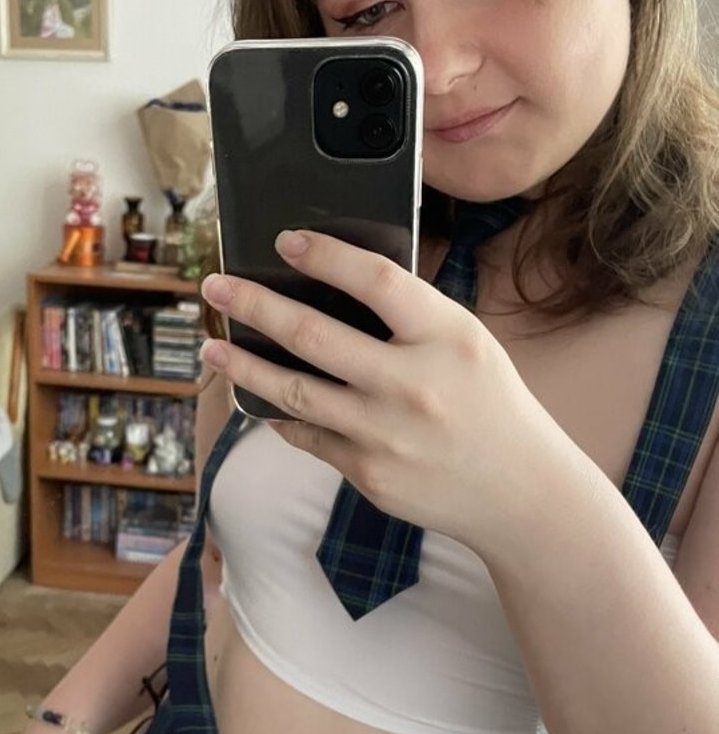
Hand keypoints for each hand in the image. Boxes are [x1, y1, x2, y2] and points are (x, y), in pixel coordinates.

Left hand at [200, 229, 571, 555]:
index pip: (375, 280)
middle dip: (253, 305)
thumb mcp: (465, 345)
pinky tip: (257, 397)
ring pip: (293, 390)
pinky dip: (279, 413)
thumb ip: (410, 319)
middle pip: (312, 334)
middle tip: (214, 287)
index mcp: (447, 337)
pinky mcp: (367, 472)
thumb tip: (329, 287)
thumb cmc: (488, 405)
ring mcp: (385, 432)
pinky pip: (307, 434)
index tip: (283, 241)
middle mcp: (413, 383)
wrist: (519, 492)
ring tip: (212, 348)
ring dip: (243, 366)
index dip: (325, 255)